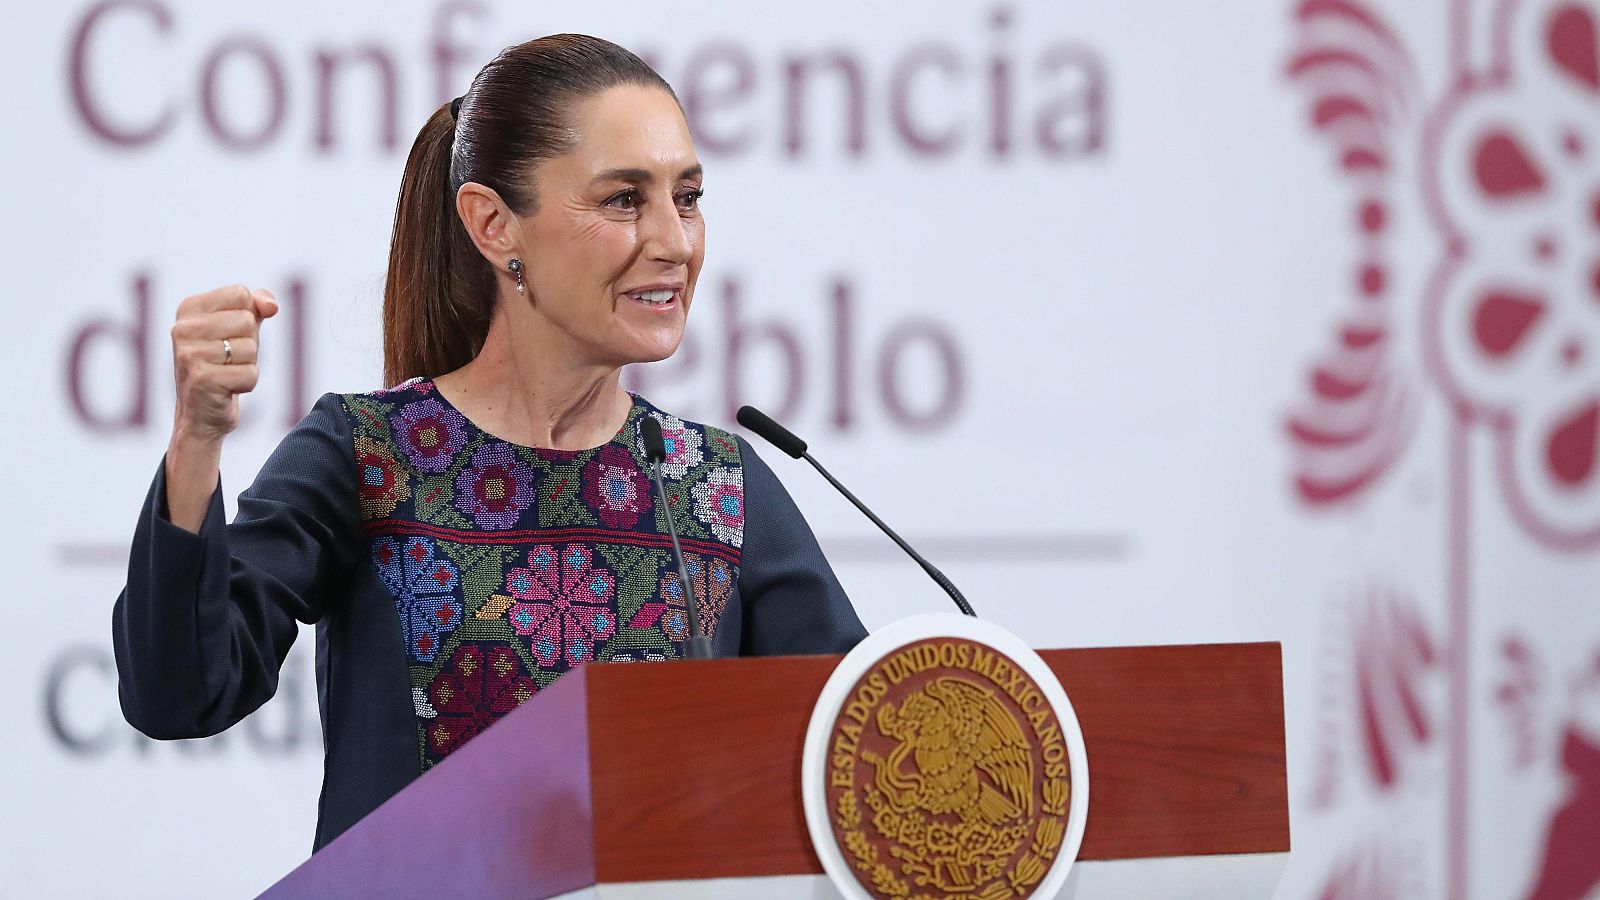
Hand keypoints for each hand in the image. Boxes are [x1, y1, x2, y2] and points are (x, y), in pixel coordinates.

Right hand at [169, 285, 278, 443]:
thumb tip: (270, 305)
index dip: (248, 317)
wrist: (201, 413)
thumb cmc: (223, 363)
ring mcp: (189, 354)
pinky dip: (246, 384)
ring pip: (250, 348)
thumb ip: (257, 306)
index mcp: (188, 308)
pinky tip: (226, 389)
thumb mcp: (240, 328)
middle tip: (228, 359)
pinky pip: (250, 374)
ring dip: (247, 365)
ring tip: (225, 373)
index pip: (241, 294)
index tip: (228, 335)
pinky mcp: (202, 380)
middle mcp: (182, 328)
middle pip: (247, 320)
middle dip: (248, 343)